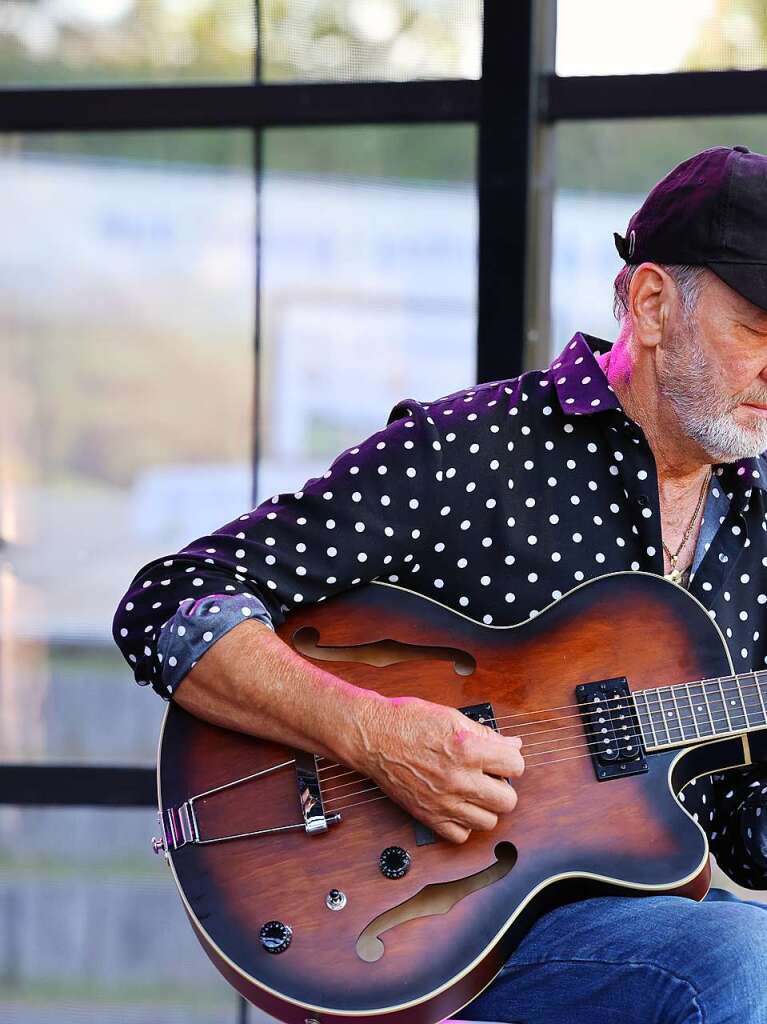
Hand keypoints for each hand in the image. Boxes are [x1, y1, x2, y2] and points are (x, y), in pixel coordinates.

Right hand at [347, 694, 523, 843]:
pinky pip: (460, 835)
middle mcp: (458, 779)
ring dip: (486, 807)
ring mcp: (443, 801)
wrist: (372, 736)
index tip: (503, 759)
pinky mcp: (428, 815)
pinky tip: (458, 806)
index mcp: (468, 749)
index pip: (516, 766)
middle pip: (507, 800)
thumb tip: (512, 744)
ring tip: (475, 792)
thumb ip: (486, 734)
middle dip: (503, 786)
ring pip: (489, 822)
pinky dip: (463, 824)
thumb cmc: (407, 721)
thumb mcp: (451, 717)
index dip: (511, 761)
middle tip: (490, 777)